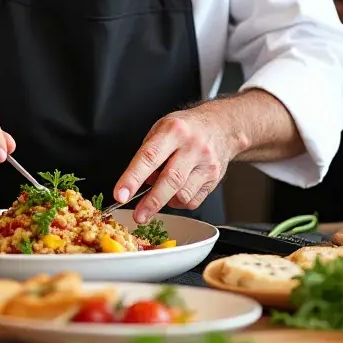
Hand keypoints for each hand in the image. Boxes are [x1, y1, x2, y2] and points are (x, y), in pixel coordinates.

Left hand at [114, 106, 234, 224]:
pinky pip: (193, 201)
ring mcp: (206, 163)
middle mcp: (192, 146)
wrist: (221, 125)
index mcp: (173, 131)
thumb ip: (148, 154)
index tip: (121, 195)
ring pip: (182, 194)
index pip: (149, 157)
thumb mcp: (161, 129)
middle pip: (170, 180)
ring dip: (166, 200)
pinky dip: (180, 201)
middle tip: (138, 216)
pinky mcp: (215, 178)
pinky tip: (177, 190)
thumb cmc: (186, 128)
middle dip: (151, 202)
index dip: (132, 178)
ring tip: (161, 191)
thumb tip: (140, 184)